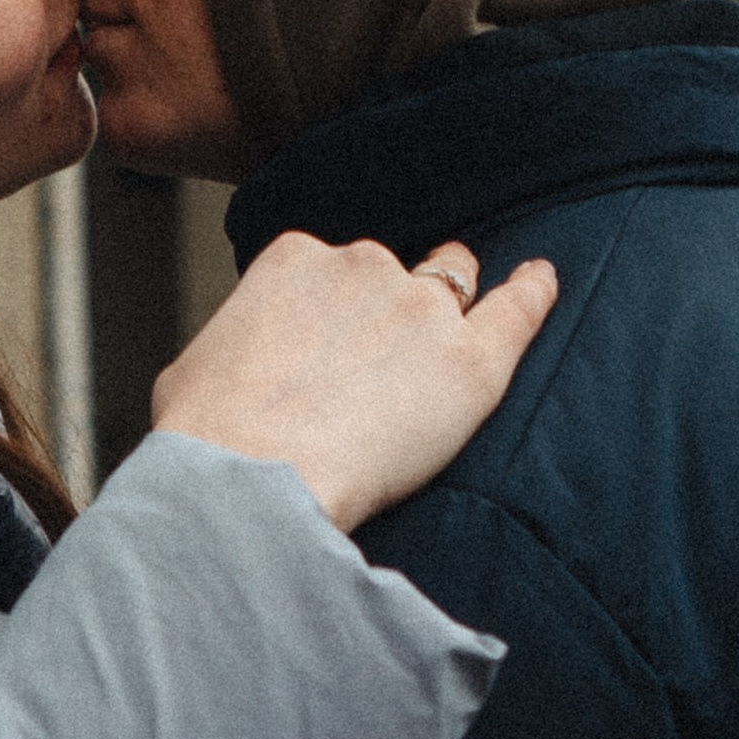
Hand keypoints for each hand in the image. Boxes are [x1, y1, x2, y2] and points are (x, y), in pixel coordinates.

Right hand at [151, 236, 558, 533]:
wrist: (249, 480)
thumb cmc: (208, 438)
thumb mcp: (196, 369)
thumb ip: (238, 347)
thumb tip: (237, 375)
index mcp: (294, 258)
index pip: (330, 272)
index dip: (335, 314)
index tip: (330, 354)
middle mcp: (360, 264)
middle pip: (394, 274)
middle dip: (391, 310)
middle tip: (381, 368)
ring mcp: (419, 306)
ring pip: (451, 287)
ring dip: (448, 315)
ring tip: (442, 358)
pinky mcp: (468, 360)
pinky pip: (516, 309)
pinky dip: (533, 293)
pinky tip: (542, 282)